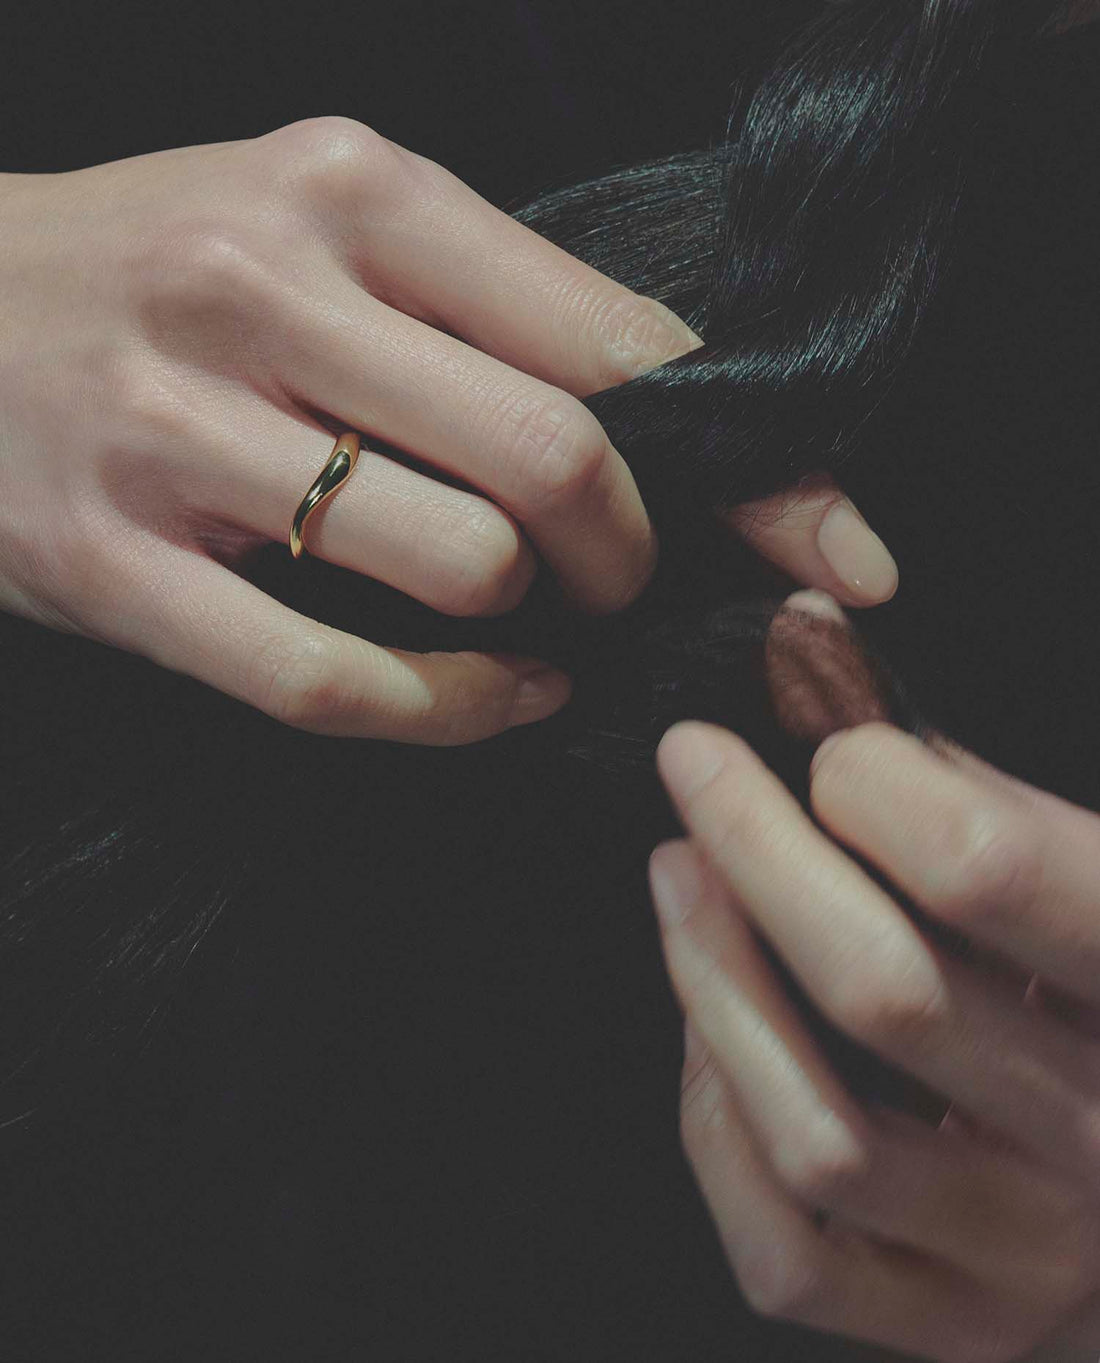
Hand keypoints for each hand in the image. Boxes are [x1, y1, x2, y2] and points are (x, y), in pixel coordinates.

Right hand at [0, 118, 895, 744]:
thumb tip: (692, 426)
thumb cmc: (168, 270)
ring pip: (455, 567)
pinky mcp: (110, 562)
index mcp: (352, 189)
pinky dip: (451, 708)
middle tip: (631, 582)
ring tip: (532, 615)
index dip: (750, 460)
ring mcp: (173, 430)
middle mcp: (263, 287)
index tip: (828, 544)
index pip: (613, 338)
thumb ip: (496, 312)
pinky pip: (334, 679)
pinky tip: (499, 693)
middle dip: (634, 553)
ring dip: (533, 618)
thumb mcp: (329, 231)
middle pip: (554, 457)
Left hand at [647, 591, 1099, 1362]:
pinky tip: (710, 1029)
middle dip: (757, 848)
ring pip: (819, 1134)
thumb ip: (961, 786)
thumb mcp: (1080, 879)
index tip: (816, 733)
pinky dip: (716, 1124)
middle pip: (885, 992)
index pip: (990, 871)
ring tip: (675, 878)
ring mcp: (1025, 1257)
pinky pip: (785, 1249)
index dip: (873, 781)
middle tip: (692, 764)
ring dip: (715, 981)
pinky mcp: (946, 1327)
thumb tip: (807, 650)